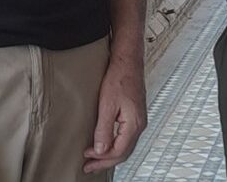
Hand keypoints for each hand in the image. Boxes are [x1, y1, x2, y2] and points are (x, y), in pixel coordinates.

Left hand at [82, 55, 146, 173]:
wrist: (128, 60)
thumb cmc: (120, 77)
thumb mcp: (107, 105)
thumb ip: (104, 130)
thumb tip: (100, 150)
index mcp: (134, 124)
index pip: (118, 152)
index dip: (101, 158)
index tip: (87, 158)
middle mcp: (140, 124)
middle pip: (123, 152)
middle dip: (105, 161)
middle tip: (89, 166)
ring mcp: (139, 119)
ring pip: (125, 146)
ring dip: (110, 154)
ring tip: (95, 158)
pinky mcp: (135, 114)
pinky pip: (126, 137)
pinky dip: (115, 144)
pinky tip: (107, 143)